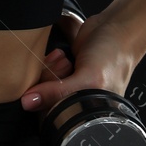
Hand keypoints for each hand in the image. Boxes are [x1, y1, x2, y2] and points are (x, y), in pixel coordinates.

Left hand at [20, 14, 140, 117]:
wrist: (116, 26)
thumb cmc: (114, 55)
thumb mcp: (88, 78)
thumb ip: (58, 92)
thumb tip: (28, 103)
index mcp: (89, 113)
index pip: (55, 119)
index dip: (47, 103)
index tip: (50, 87)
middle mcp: (78, 102)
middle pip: (44, 100)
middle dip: (49, 81)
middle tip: (65, 68)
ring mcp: (70, 85)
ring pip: (42, 85)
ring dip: (49, 69)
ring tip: (65, 60)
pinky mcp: (65, 70)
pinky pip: (44, 71)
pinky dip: (48, 62)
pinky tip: (60, 55)